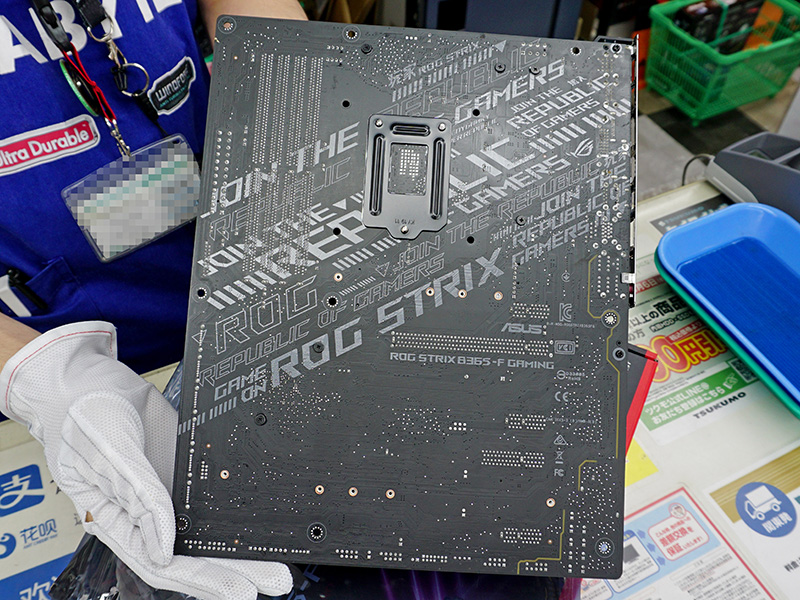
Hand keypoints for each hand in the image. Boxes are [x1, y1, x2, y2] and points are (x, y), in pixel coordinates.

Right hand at [0, 321, 293, 599]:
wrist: (92, 376)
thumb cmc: (83, 414)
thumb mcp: (107, 451)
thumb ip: (136, 496)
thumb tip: (162, 548)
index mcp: (116, 520)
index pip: (162, 564)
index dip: (202, 580)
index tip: (239, 589)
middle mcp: (144, 514)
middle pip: (192, 556)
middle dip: (235, 572)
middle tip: (275, 581)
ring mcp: (167, 493)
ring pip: (207, 531)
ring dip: (242, 550)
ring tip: (277, 565)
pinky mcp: (185, 470)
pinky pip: (212, 497)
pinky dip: (235, 512)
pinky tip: (260, 522)